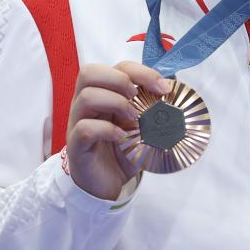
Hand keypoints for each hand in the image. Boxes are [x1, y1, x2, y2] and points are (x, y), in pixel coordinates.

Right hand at [65, 61, 171, 200]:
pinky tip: (122, 136)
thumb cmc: (122, 149)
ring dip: (115, 103)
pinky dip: (106, 129)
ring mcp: (78, 123)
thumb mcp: (141, 124)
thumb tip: (172, 87)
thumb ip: (151, 105)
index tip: (162, 87)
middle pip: (89, 73)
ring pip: (86, 97)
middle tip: (138, 97)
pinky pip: (84, 128)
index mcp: (103, 92)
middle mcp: (86, 104)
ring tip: (133, 118)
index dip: (141, 72)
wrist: (107, 182)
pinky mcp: (77, 145)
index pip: (115, 67)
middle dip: (120, 80)